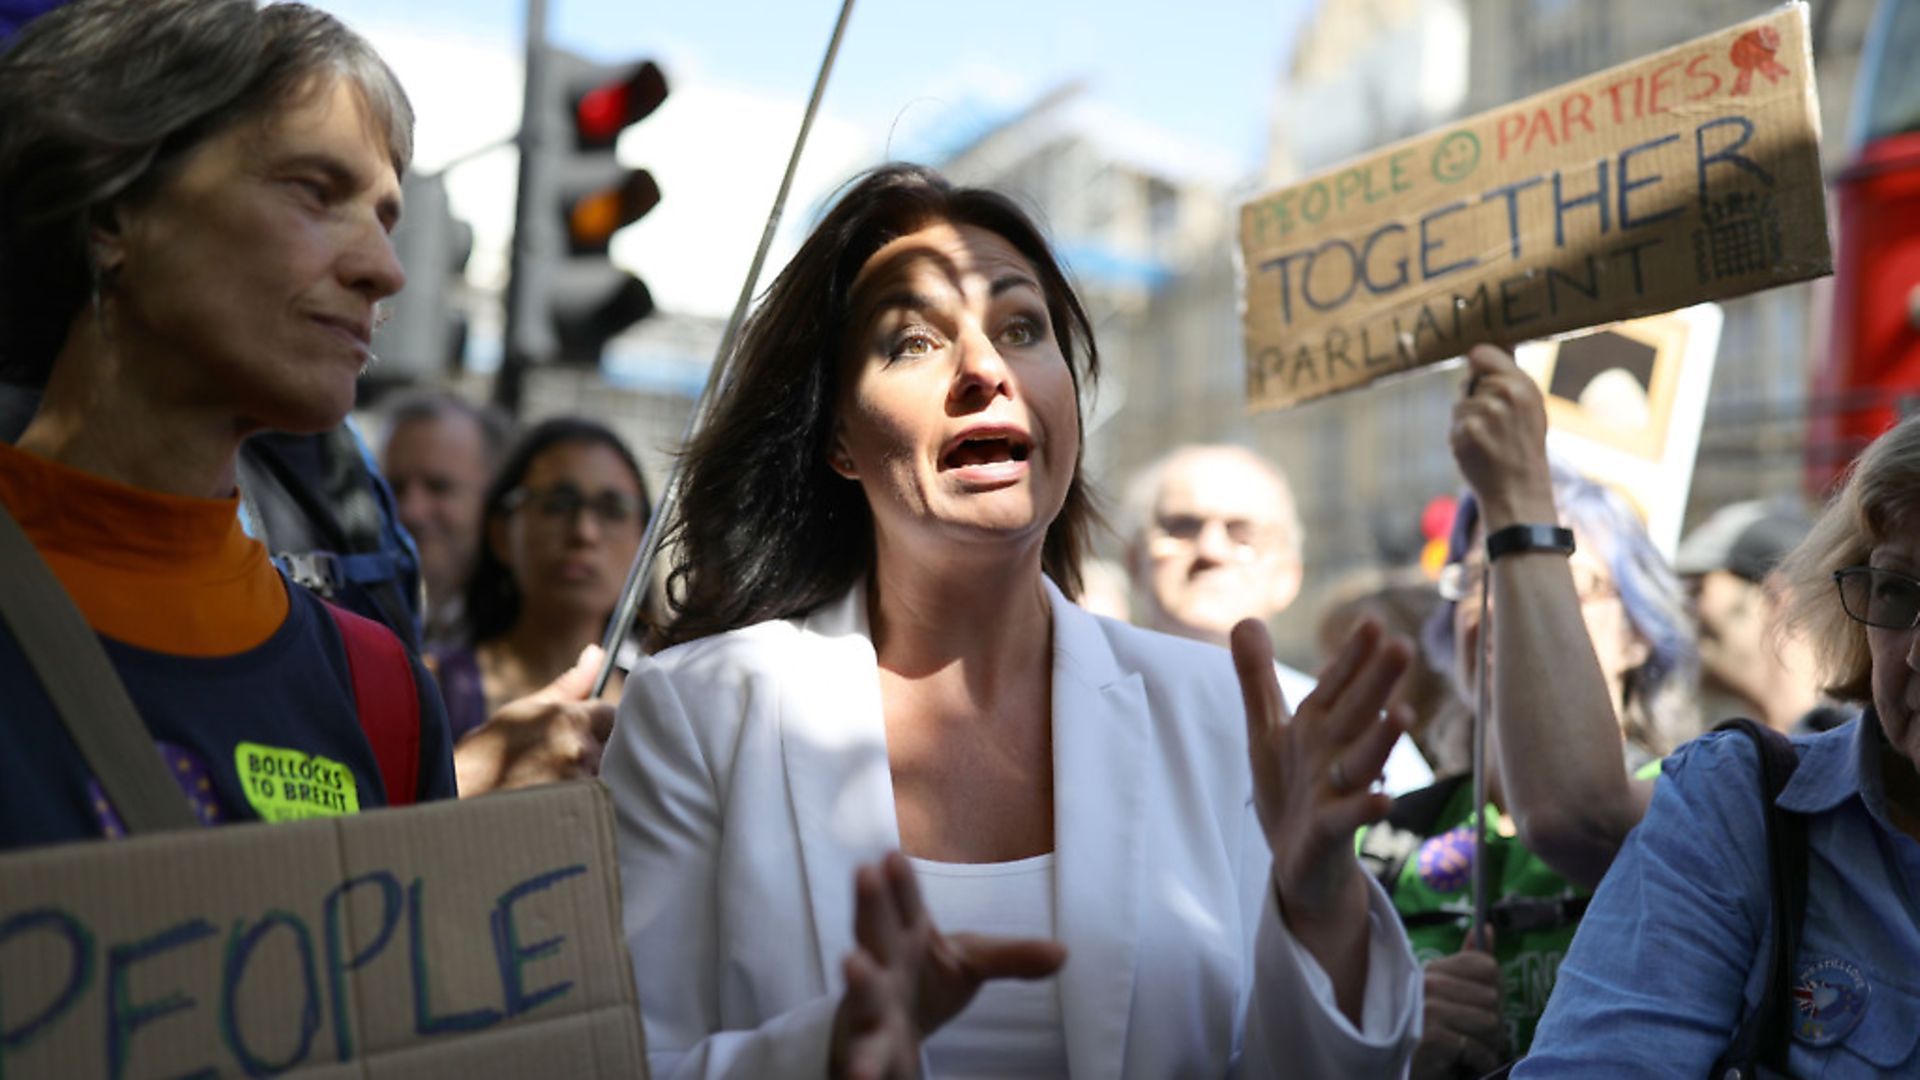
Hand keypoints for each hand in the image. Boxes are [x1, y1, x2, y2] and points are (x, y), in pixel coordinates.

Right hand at [453, 645, 616, 795]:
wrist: (451, 807)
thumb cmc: (483, 757)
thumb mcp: (520, 713)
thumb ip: (568, 686)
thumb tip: (596, 653)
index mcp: (566, 720)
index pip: (611, 713)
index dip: (597, 723)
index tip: (580, 733)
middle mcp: (578, 752)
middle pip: (614, 745)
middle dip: (597, 749)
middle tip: (562, 763)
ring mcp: (578, 788)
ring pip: (605, 775)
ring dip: (588, 778)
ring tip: (551, 786)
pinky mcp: (576, 816)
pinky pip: (596, 804)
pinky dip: (583, 804)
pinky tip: (554, 806)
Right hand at [829, 852, 1066, 1078]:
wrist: (884, 1034)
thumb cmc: (924, 986)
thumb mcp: (969, 964)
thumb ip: (1012, 958)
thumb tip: (1063, 952)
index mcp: (906, 937)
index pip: (906, 904)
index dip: (901, 881)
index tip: (894, 853)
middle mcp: (882, 966)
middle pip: (876, 932)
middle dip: (871, 904)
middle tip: (864, 871)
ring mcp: (868, 1007)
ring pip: (863, 992)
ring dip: (859, 978)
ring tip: (852, 962)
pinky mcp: (865, 1048)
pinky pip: (863, 1056)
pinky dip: (860, 1065)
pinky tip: (860, 1075)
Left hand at [1234, 618, 1409, 928]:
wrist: (1301, 864)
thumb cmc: (1290, 791)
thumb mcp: (1267, 729)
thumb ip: (1256, 677)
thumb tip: (1247, 619)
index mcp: (1318, 724)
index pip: (1338, 683)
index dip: (1352, 655)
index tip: (1374, 621)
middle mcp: (1333, 752)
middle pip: (1357, 712)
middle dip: (1377, 681)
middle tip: (1403, 646)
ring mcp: (1335, 791)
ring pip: (1360, 761)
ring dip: (1381, 739)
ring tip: (1403, 714)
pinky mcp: (1329, 830)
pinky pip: (1348, 818)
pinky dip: (1365, 808)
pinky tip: (1385, 799)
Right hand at [1411, 933, 1507, 1079]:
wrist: (1391, 1060)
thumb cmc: (1423, 1024)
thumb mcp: (1441, 988)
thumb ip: (1466, 961)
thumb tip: (1487, 927)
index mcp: (1433, 969)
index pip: (1487, 966)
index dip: (1493, 988)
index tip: (1482, 1004)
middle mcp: (1430, 984)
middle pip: (1492, 997)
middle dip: (1493, 1021)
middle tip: (1478, 1034)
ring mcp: (1429, 1010)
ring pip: (1489, 1022)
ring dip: (1488, 1043)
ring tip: (1474, 1047)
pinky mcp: (1432, 1037)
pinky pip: (1477, 1047)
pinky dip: (1480, 1059)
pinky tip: (1468, 1062)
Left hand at [1451, 344, 1554, 528]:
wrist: (1519, 488)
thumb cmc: (1524, 444)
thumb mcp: (1530, 406)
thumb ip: (1509, 378)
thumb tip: (1488, 347)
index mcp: (1523, 384)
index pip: (1480, 353)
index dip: (1478, 365)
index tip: (1482, 377)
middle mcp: (1504, 394)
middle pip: (1468, 380)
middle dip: (1476, 396)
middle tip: (1495, 421)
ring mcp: (1483, 413)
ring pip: (1460, 402)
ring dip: (1468, 417)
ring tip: (1490, 437)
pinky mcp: (1465, 431)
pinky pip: (1454, 422)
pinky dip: (1461, 434)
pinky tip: (1479, 448)